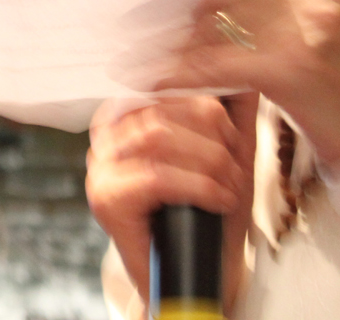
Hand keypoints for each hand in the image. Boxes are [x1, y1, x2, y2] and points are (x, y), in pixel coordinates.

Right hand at [86, 93, 257, 315]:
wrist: (193, 271)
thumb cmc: (206, 211)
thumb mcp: (225, 151)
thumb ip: (230, 110)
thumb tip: (240, 66)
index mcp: (127, 113)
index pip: (163, 83)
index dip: (206, 104)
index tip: (232, 134)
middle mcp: (105, 135)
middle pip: (161, 107)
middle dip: (212, 135)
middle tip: (236, 167)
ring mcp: (100, 166)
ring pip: (158, 137)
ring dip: (210, 162)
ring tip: (230, 187)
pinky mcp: (106, 198)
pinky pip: (156, 176)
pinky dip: (198, 186)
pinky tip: (218, 199)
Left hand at [142, 0, 339, 167]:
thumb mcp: (321, 17)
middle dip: (163, 8)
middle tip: (124, 20)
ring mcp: (305, 25)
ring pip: (210, 27)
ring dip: (162, 44)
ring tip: (130, 55)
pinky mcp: (294, 68)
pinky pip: (218, 66)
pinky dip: (178, 74)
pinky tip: (151, 82)